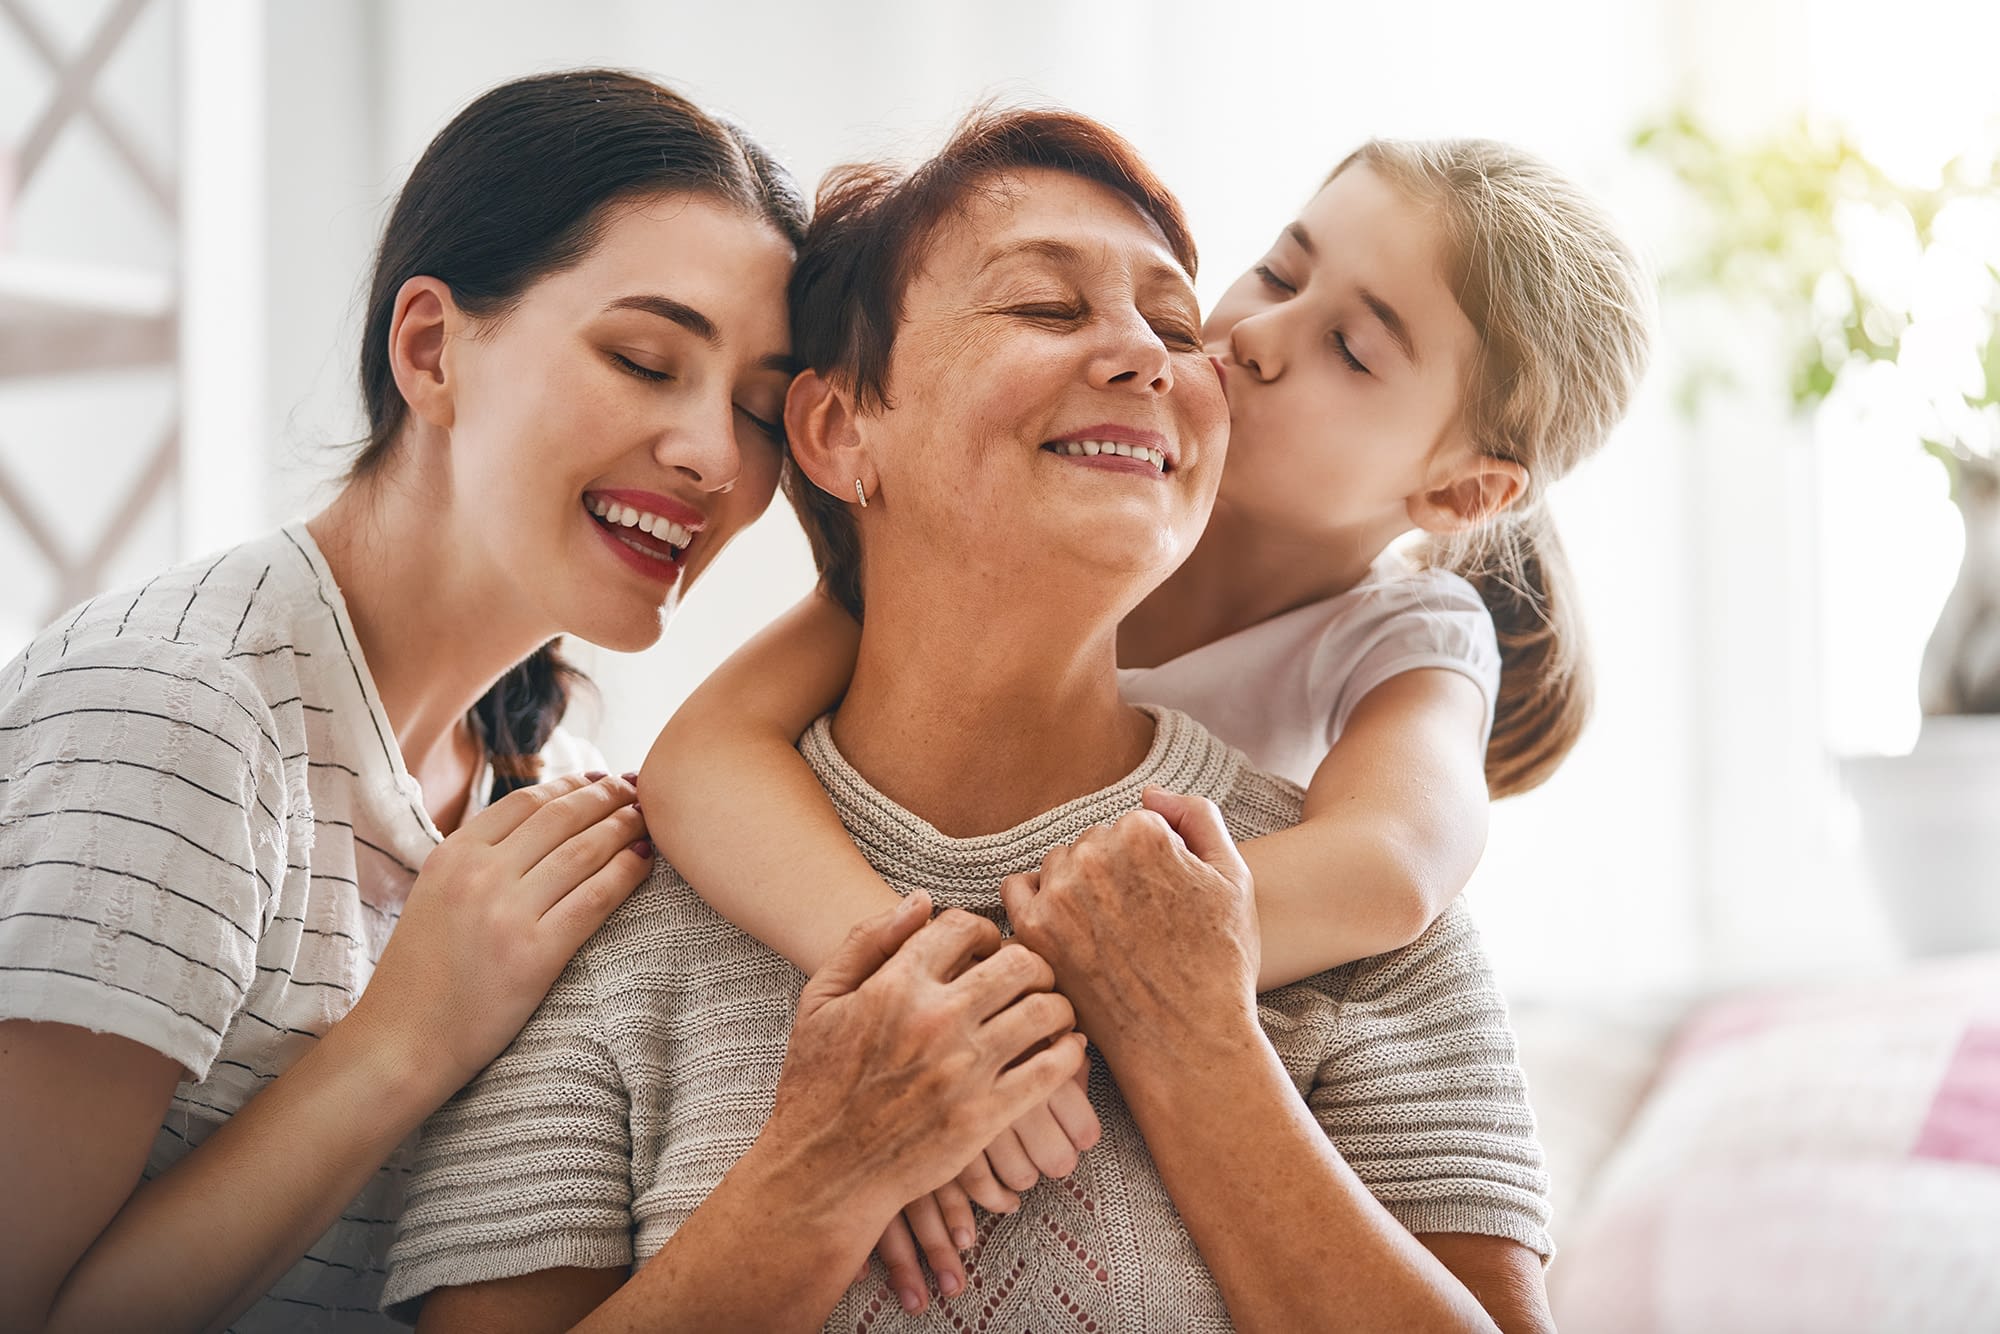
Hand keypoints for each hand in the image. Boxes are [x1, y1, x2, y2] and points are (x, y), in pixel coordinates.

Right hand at [343, 772, 651, 1093]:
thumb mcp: (435, 895)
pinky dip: (627, 872)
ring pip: (584, 851)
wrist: (400, 1042)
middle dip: (607, 797)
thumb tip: (539, 823)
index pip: (526, 801)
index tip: (599, 779)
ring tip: (646, 818)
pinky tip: (645, 860)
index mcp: (452, 855)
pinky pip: (595, 898)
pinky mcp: (534, 955)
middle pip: (562, 817)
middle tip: (636, 789)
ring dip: (624, 827)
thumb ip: (478, 859)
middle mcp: (479, 875)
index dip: (571, 785)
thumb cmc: (421, 973)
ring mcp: (507, 913)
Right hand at [770, 893, 1086, 1312]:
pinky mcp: (984, 1117)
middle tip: (1031, 978)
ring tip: (1051, 1013)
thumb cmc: (816, 1084)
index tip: (988, 947)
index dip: (984, 930)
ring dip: (1058, 1006)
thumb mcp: (821, 1001)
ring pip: (1045, 1012)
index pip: (965, 926)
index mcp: (896, 985)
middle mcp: (935, 1020)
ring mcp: (963, 1070)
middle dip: (1033, 963)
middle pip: (1019, 962)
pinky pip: (1051, 1071)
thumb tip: (922, 900)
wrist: (820, 1173)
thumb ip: (867, 941)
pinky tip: (1064, 1051)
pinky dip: (1069, 1053)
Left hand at [1002, 786, 1258, 1067]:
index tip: (1163, 902)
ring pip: (1058, 866)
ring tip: (1108, 934)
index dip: (1151, 864)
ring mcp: (1059, 894)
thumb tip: (1150, 792)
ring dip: (1075, 889)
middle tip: (1138, 924)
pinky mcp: (1034, 932)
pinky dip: (1038, 906)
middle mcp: (1094, 855)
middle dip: (1111, 874)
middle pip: (1092, 844)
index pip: (1132, 825)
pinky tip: (1066, 932)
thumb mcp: (1233, 878)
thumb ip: (1196, 817)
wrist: (1188, 1042)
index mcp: (1143, 833)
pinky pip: (1018, 893)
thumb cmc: (1220, 963)